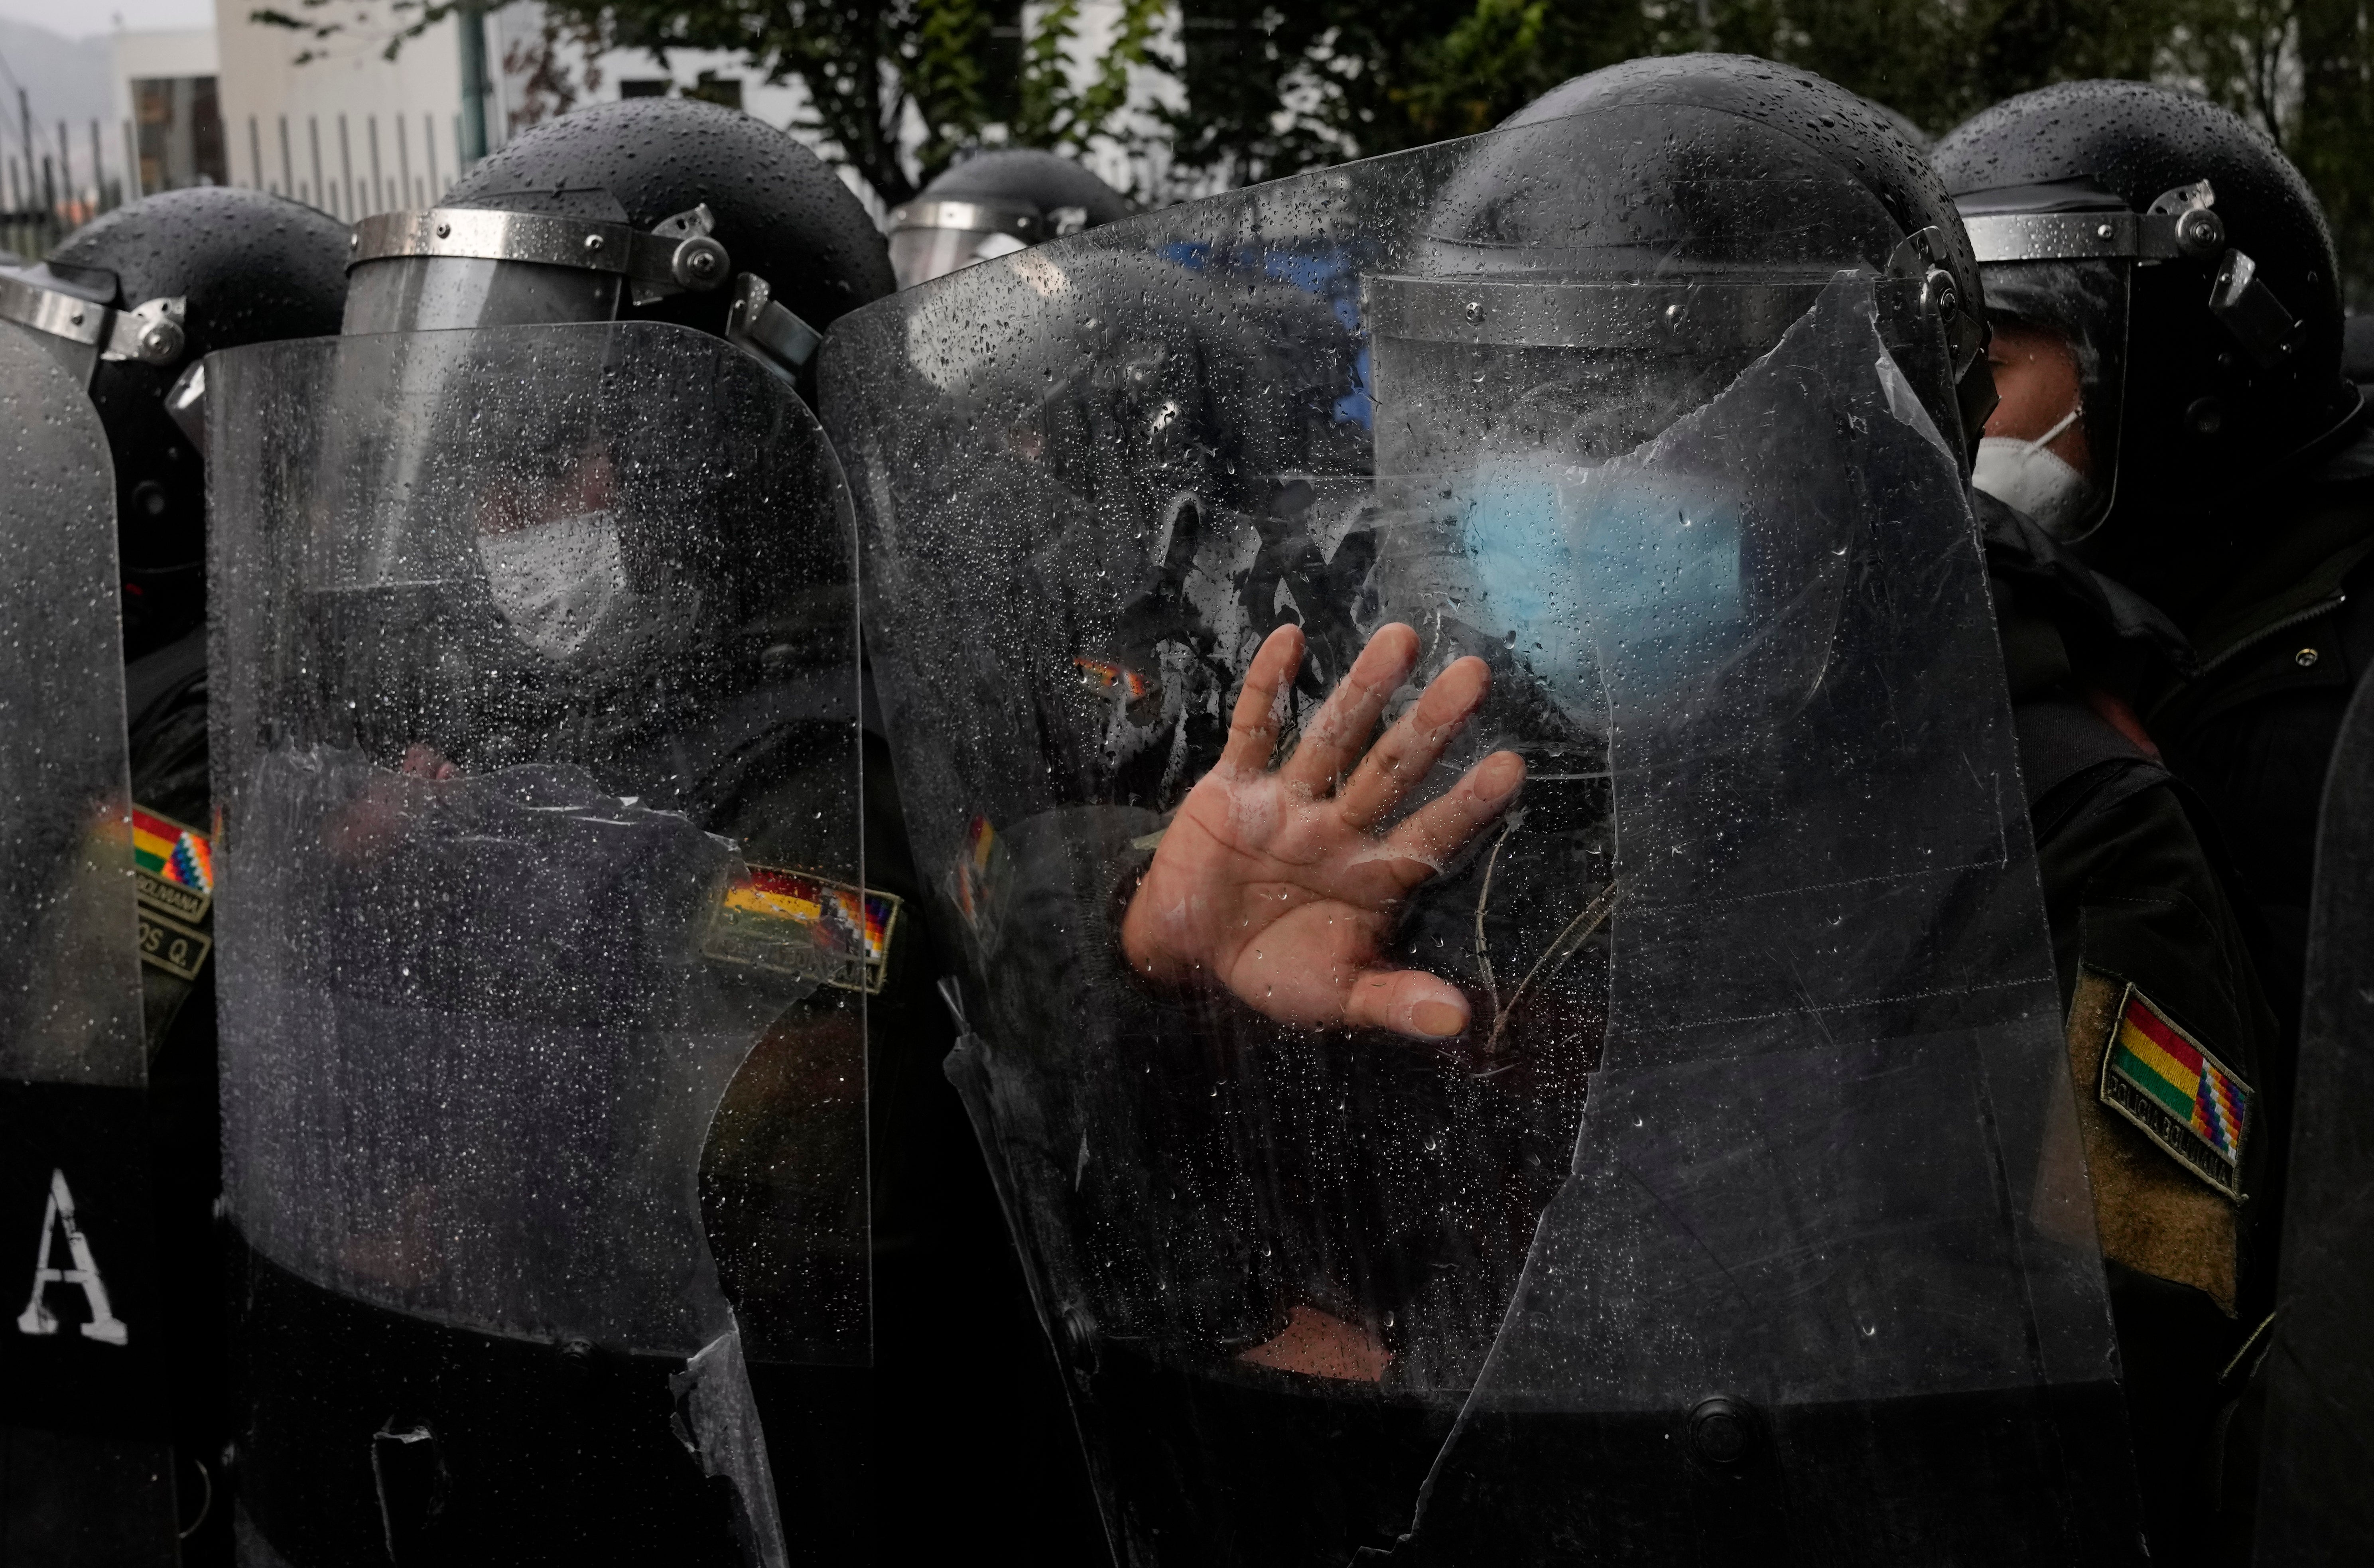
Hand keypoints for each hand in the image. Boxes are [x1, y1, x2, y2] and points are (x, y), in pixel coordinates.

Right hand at [1119, 622, 1522, 1038]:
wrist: (1187, 955)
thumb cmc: (1272, 970)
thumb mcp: (1333, 997)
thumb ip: (1393, 1002)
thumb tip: (1460, 1021)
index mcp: (1371, 877)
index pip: (1429, 832)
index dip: (1467, 803)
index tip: (1512, 766)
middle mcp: (1338, 829)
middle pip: (1391, 769)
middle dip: (1430, 726)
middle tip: (1476, 674)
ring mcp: (1287, 802)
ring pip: (1333, 736)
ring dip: (1364, 689)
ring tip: (1402, 638)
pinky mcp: (1232, 787)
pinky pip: (1253, 729)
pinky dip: (1267, 686)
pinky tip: (1290, 640)